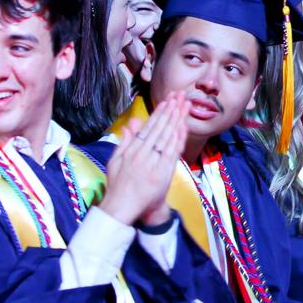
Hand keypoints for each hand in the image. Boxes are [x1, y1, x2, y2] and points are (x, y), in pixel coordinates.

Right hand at [99, 92, 188, 225]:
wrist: (123, 207)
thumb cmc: (119, 184)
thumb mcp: (116, 160)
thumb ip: (125, 141)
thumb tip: (132, 122)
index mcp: (132, 150)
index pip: (149, 127)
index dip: (159, 112)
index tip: (167, 101)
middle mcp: (143, 154)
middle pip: (160, 128)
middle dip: (171, 110)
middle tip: (180, 96)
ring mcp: (153, 163)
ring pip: (168, 137)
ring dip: (177, 120)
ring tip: (185, 105)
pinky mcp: (163, 172)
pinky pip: (172, 152)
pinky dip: (178, 139)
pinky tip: (184, 127)